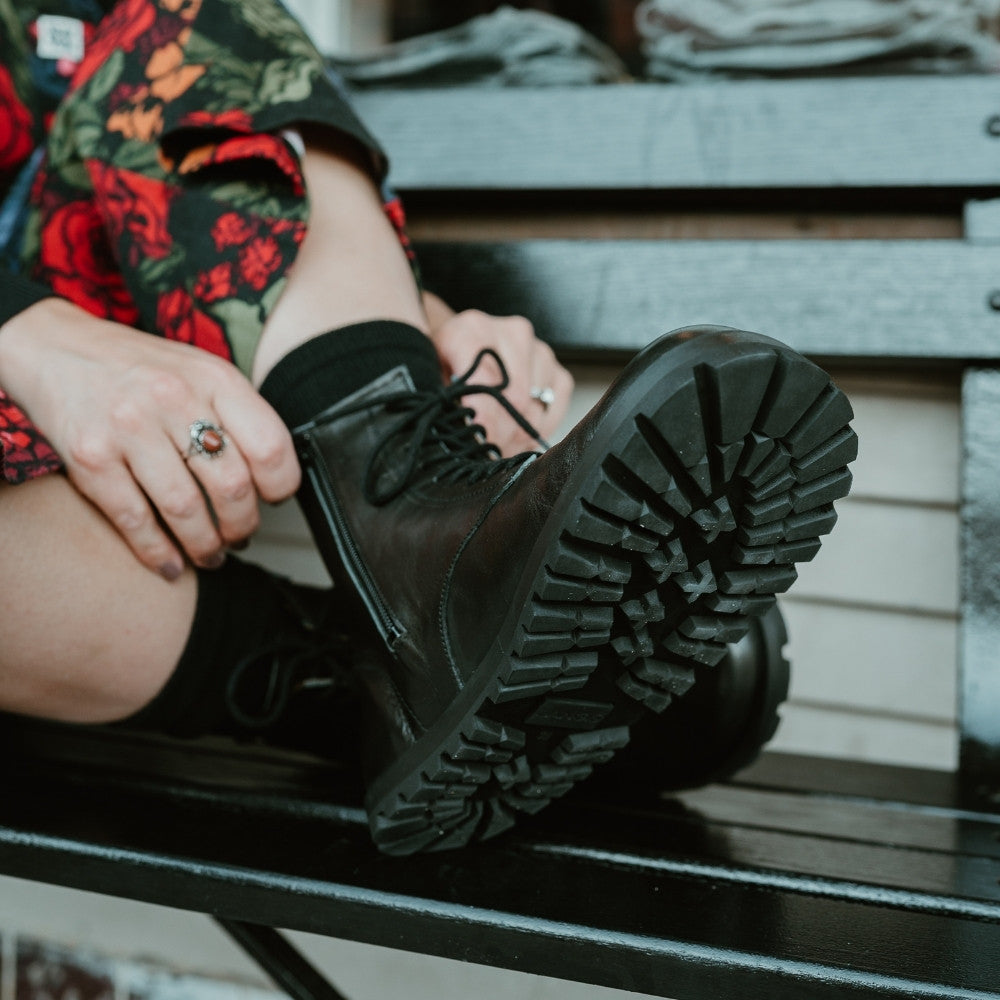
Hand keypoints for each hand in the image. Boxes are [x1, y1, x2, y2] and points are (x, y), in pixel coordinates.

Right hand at [0, 298, 299, 578]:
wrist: (55, 347)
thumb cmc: (140, 368)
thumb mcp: (200, 371)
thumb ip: (237, 414)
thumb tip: (275, 473)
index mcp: (214, 379)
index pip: (271, 446)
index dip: (281, 486)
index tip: (275, 499)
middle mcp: (174, 399)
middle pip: (232, 485)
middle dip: (243, 525)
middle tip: (241, 535)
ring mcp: (129, 428)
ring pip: (186, 510)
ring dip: (205, 546)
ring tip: (212, 554)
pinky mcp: (90, 457)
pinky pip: (135, 520)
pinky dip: (158, 553)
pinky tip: (171, 564)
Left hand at [424, 293, 573, 456]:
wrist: (464, 347)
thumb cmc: (445, 366)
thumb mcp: (432, 378)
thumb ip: (442, 400)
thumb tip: (463, 433)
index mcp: (471, 329)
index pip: (486, 381)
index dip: (486, 420)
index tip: (481, 445)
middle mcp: (512, 333)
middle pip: (515, 399)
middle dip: (501, 435)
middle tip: (486, 454)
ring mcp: (540, 351)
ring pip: (535, 410)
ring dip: (518, 437)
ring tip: (498, 446)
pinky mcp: (558, 371)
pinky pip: (554, 411)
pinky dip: (537, 430)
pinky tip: (517, 434)